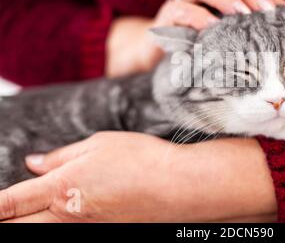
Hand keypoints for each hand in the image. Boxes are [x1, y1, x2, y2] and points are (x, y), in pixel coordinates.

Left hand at [0, 133, 276, 221]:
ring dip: (31, 221)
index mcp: (62, 186)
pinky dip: (57, 220)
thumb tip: (35, 163)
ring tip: (29, 210)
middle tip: (4, 210)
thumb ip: (62, 156)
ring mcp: (86, 226)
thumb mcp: (98, 144)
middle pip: (21, 226)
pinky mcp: (104, 229)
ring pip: (44, 230)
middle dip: (8, 218)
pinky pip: (70, 228)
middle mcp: (68, 214)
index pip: (10, 202)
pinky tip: (62, 210)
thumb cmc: (142, 159)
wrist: (177, 185)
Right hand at [107, 0, 284, 76]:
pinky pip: (179, 10)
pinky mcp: (165, 19)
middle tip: (267, 11)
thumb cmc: (202, 51)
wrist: (163, 63)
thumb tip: (283, 41)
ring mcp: (182, 1)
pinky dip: (196, 17)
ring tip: (242, 15)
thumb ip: (248, 35)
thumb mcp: (228, 42)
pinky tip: (212, 29)